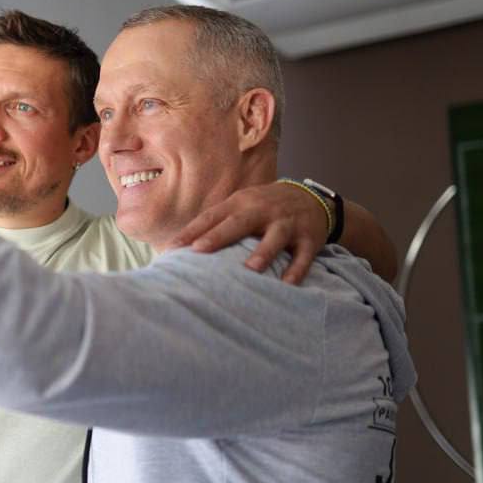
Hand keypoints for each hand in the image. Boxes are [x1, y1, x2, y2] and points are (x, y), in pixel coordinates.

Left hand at [170, 181, 329, 284]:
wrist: (311, 197)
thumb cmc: (264, 208)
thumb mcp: (241, 207)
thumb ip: (215, 223)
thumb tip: (177, 246)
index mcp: (241, 203)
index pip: (212, 216)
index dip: (192, 231)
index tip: (171, 248)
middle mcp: (263, 210)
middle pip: (239, 222)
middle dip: (219, 236)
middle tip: (198, 250)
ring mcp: (287, 223)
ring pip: (275, 236)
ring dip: (263, 252)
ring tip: (250, 269)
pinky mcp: (309, 237)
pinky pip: (304, 255)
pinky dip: (297, 269)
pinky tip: (288, 285)